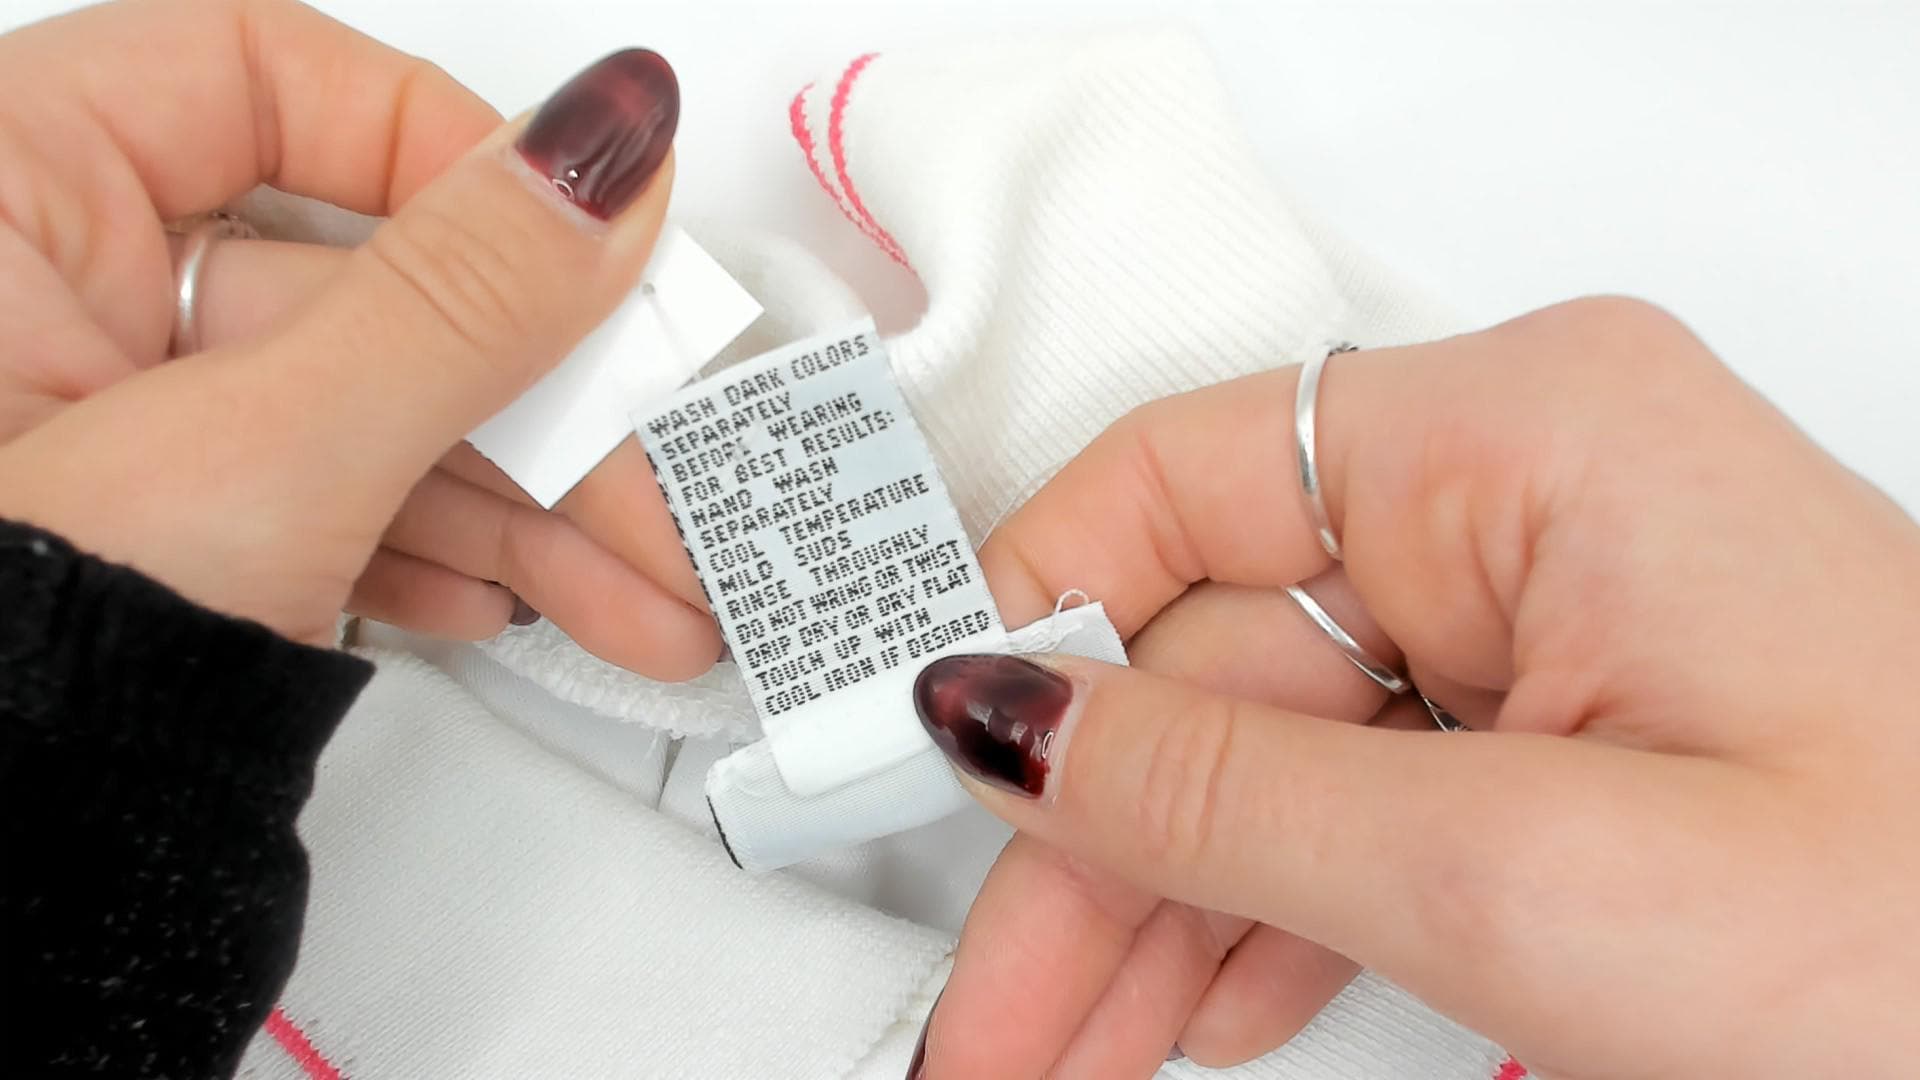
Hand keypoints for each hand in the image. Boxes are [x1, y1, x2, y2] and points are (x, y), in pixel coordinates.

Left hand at [0, 0, 713, 671]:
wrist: (0, 896)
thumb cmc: (22, 662)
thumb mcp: (271, 449)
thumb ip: (458, 293)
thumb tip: (604, 146)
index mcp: (12, 193)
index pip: (270, 77)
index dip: (448, 148)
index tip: (588, 239)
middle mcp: (52, 293)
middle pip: (370, 286)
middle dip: (546, 410)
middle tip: (666, 480)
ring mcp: (109, 421)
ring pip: (368, 411)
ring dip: (526, 510)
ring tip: (642, 596)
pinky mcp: (159, 526)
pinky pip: (324, 496)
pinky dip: (430, 550)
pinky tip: (514, 605)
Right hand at [913, 299, 1919, 1077]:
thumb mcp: (1524, 881)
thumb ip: (1228, 798)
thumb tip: (1002, 719)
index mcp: (1532, 441)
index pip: (1180, 486)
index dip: (1028, 624)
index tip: (913, 758)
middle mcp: (1535, 494)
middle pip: (1214, 662)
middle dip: (1085, 854)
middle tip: (989, 1019)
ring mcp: (1559, 612)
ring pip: (1276, 751)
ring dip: (1153, 913)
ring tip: (1052, 1058)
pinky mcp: (1577, 720)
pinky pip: (1365, 796)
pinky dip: (1270, 913)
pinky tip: (1189, 1008)